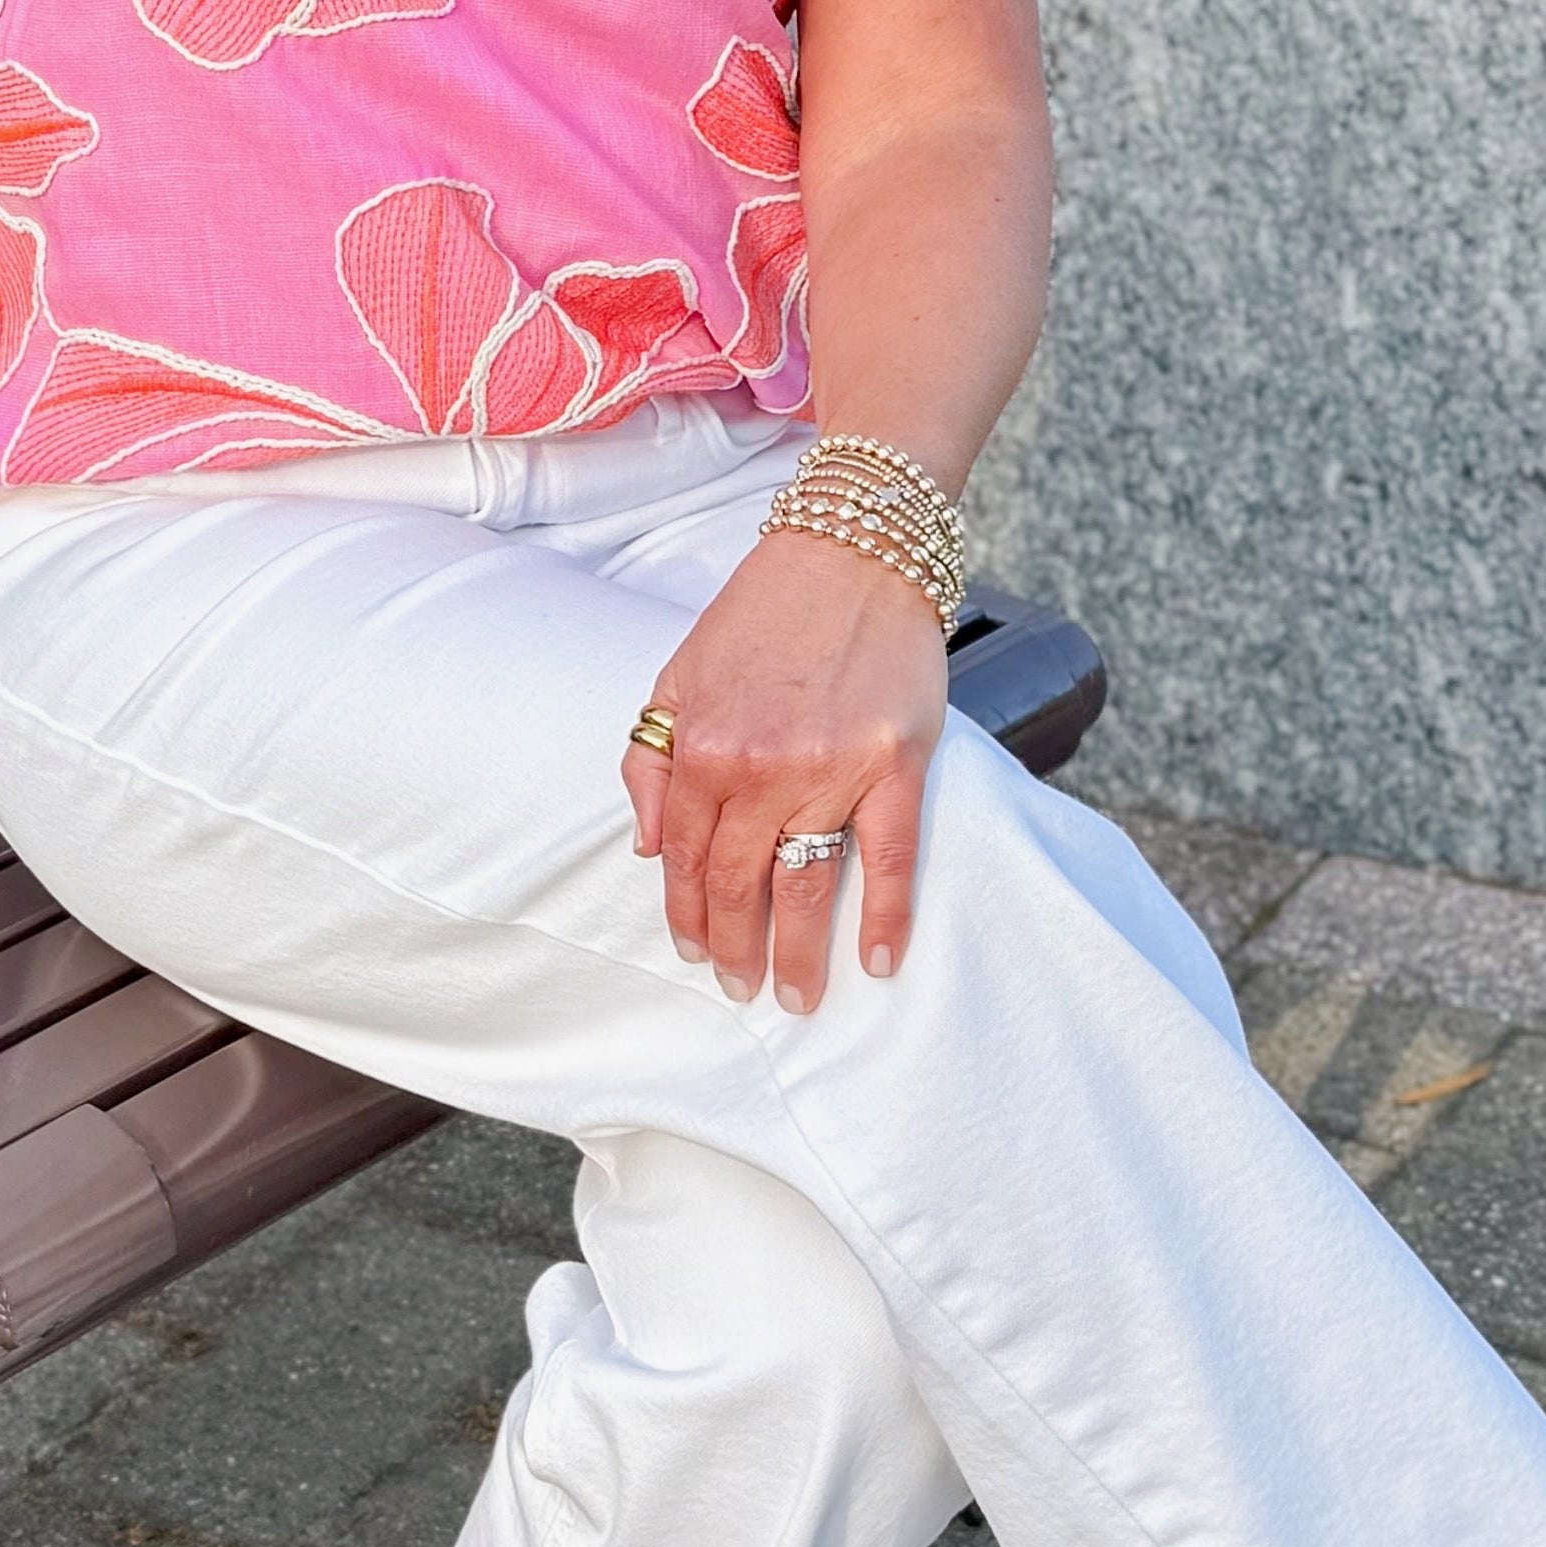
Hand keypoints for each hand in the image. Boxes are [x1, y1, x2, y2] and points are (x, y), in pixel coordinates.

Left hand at [622, 521, 948, 1012]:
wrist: (850, 550)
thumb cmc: (764, 612)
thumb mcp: (678, 676)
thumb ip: (653, 761)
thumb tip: (651, 846)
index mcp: (703, 748)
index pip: (688, 859)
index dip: (690, 915)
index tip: (696, 952)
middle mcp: (762, 768)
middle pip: (741, 884)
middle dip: (737, 949)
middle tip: (743, 990)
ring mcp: (832, 770)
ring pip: (806, 884)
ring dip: (799, 951)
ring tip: (798, 996)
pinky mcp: (895, 764)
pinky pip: (890, 857)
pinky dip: (885, 914)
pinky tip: (877, 958)